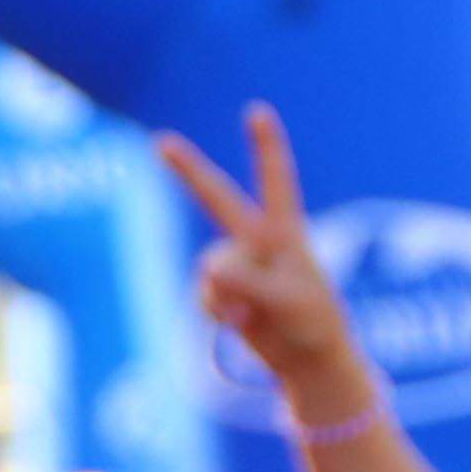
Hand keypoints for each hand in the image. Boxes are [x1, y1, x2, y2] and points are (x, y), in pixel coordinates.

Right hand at [160, 104, 369, 420]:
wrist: (309, 360)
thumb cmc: (309, 323)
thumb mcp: (283, 301)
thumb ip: (243, 281)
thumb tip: (205, 267)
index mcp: (284, 232)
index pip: (275, 181)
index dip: (265, 146)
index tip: (256, 111)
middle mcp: (257, 241)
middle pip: (218, 199)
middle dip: (189, 171)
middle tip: (160, 141)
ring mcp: (238, 266)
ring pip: (209, 270)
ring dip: (223, 297)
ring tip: (252, 317)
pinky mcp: (224, 292)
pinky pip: (203, 294)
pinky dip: (215, 311)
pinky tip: (239, 324)